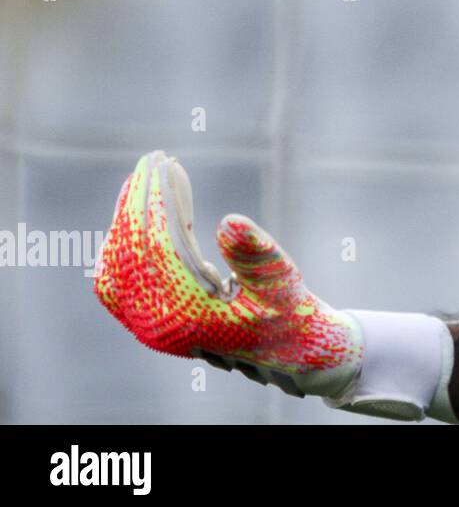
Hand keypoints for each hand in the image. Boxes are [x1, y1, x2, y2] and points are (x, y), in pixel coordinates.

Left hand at [93, 150, 362, 400]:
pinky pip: (125, 271)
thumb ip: (256, 255)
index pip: (156, 250)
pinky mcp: (150, 314)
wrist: (287, 348)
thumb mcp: (281, 281)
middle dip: (139, 201)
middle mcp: (156, 325)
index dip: (158, 203)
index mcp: (185, 319)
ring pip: (121, 261)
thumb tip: (229, 221)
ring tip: (144, 176)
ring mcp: (148, 323)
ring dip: (129, 216)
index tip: (165, 164)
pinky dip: (129, 236)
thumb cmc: (290, 313)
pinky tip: (140, 209)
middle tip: (154, 158)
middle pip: (131, 252)